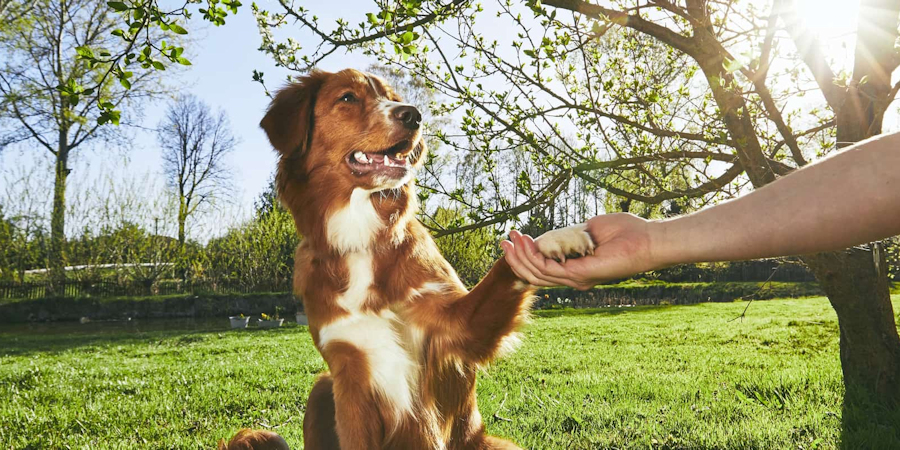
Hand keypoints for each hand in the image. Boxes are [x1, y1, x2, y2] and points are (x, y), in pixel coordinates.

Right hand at [500, 213, 657, 289]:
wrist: (647, 239)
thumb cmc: (625, 232)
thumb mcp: (588, 230)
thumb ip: (568, 234)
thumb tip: (549, 235)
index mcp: (576, 269)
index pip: (543, 269)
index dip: (524, 256)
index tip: (513, 238)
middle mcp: (574, 278)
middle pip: (535, 274)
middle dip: (516, 258)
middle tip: (503, 241)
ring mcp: (576, 278)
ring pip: (537, 273)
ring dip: (521, 256)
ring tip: (512, 238)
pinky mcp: (580, 275)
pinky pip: (548, 269)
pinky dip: (534, 255)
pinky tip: (527, 241)